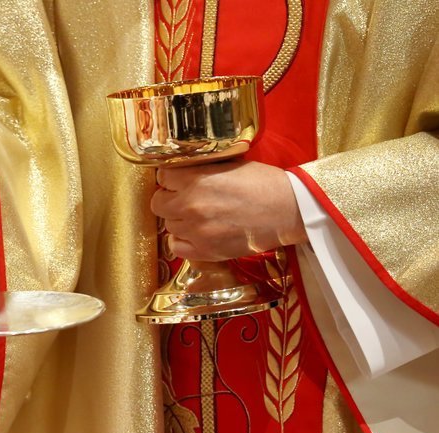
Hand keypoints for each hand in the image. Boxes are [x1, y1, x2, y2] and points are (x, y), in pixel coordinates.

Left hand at [151, 159, 307, 260]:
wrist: (289, 210)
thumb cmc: (264, 183)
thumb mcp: (230, 165)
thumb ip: (201, 170)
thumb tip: (181, 172)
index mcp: (196, 180)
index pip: (162, 177)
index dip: (171, 179)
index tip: (178, 181)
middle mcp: (191, 206)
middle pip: (158, 204)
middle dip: (169, 199)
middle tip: (184, 199)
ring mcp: (197, 231)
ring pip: (169, 225)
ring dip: (179, 220)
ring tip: (198, 216)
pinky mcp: (206, 251)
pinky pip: (176, 247)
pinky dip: (182, 241)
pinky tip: (196, 234)